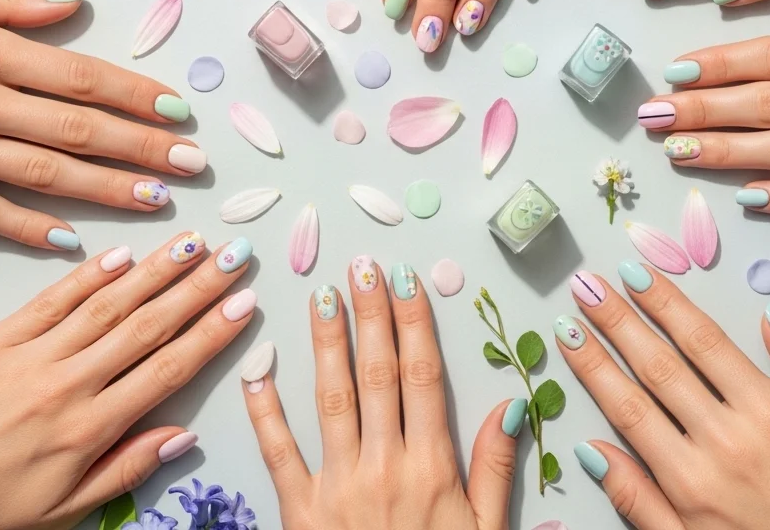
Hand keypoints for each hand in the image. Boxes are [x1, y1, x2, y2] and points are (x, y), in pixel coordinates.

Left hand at [0, 234, 256, 529]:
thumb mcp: (63, 509)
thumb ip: (125, 467)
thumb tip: (181, 434)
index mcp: (88, 429)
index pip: (167, 369)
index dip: (211, 333)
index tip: (244, 303)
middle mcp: (67, 384)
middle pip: (147, 325)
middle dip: (197, 287)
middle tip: (234, 255)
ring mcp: (29, 356)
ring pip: (106, 304)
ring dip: (154, 270)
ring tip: (192, 242)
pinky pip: (51, 300)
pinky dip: (88, 275)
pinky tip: (120, 255)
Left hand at [243, 258, 518, 528]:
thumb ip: (497, 471)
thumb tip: (512, 403)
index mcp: (433, 470)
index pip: (424, 378)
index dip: (416, 324)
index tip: (407, 280)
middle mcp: (384, 467)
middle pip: (377, 375)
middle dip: (371, 315)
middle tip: (362, 265)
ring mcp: (336, 488)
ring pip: (331, 399)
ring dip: (326, 343)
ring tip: (323, 295)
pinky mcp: (298, 512)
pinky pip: (278, 453)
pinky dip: (264, 409)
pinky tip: (257, 367)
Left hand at [559, 265, 769, 528]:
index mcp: (769, 414)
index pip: (702, 341)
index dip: (663, 303)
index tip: (632, 273)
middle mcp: (725, 444)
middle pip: (658, 368)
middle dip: (616, 322)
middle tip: (584, 288)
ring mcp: (696, 490)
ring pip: (634, 416)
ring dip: (596, 370)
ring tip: (567, 332)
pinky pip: (634, 494)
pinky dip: (607, 465)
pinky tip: (583, 436)